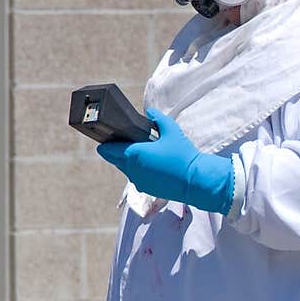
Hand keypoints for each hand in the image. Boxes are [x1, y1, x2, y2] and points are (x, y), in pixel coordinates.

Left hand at [97, 108, 235, 214]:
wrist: (194, 180)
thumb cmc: (183, 155)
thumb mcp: (171, 130)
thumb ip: (158, 118)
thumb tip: (149, 111)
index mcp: (133, 153)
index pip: (108, 150)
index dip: (105, 144)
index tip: (106, 139)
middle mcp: (132, 169)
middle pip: (114, 160)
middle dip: (115, 152)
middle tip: (121, 142)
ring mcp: (138, 181)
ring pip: (125, 169)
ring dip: (128, 161)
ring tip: (140, 151)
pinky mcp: (146, 189)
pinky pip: (136, 178)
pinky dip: (139, 171)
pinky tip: (150, 164)